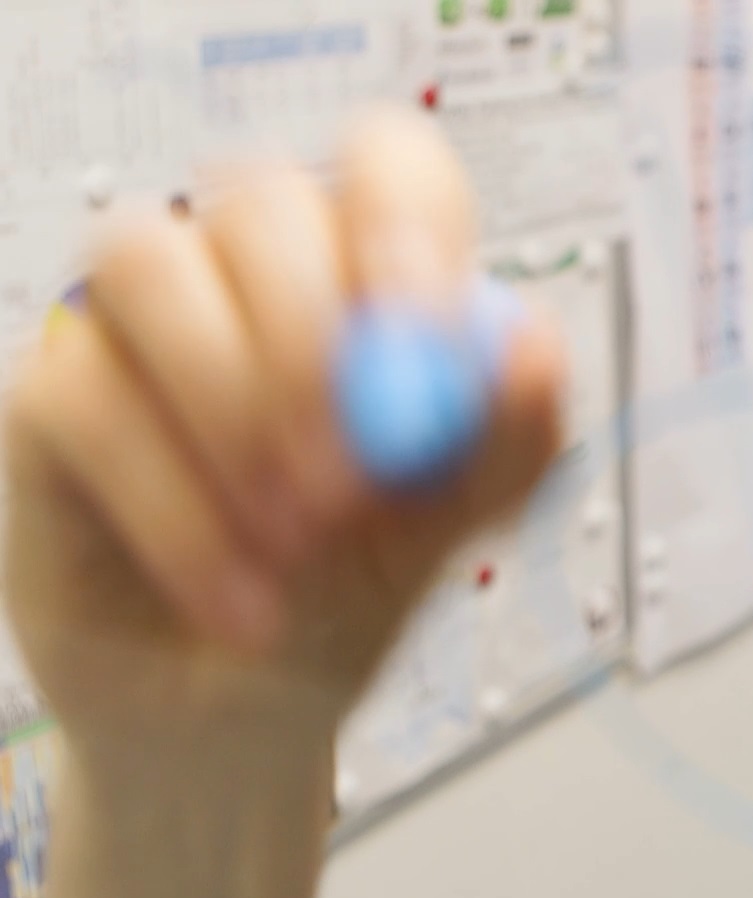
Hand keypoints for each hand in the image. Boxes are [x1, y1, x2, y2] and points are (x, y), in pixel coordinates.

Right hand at [2, 107, 564, 767]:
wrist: (245, 712)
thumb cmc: (352, 588)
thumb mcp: (455, 523)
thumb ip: (510, 437)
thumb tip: (534, 348)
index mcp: (366, 274)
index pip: (387, 164)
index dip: (404, 224)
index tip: (421, 333)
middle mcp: (246, 269)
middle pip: (262, 202)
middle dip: (311, 341)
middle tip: (347, 481)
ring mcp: (137, 321)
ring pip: (148, 262)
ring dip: (231, 411)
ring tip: (293, 549)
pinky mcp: (51, 392)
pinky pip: (84, 393)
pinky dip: (176, 511)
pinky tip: (239, 601)